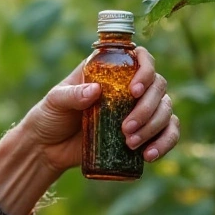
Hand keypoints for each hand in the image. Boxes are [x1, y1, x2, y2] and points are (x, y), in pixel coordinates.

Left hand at [14, 46, 179, 174]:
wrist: (47, 148)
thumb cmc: (50, 116)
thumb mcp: (55, 101)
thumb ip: (71, 95)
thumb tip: (95, 92)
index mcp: (111, 70)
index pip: (141, 58)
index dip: (146, 70)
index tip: (134, 90)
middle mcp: (129, 87)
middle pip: (158, 86)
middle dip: (147, 108)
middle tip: (126, 128)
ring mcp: (138, 110)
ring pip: (165, 110)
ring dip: (154, 126)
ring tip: (131, 144)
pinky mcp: (142, 133)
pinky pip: (167, 133)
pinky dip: (165, 142)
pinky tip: (150, 155)